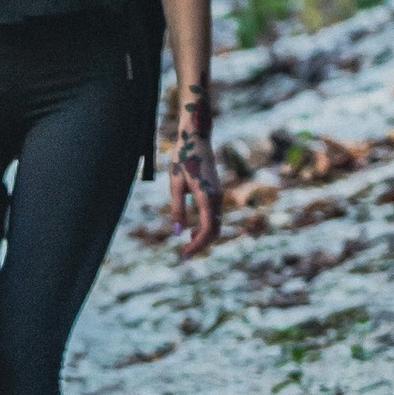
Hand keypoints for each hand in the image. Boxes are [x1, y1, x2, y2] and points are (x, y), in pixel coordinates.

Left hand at [167, 123, 221, 257]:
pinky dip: (205, 228)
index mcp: (206, 196)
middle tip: (184, 255)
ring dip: (203, 237)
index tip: (184, 254)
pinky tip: (191, 232)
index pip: (207, 228)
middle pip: (214, 230)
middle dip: (201, 245)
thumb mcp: (175, 184)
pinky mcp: (216, 192)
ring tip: (186, 246)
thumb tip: (177, 232)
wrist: (197, 139)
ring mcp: (218, 195)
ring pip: (216, 224)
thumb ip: (177, 208)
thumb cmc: (183, 158)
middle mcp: (216, 197)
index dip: (197, 244)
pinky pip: (214, 216)